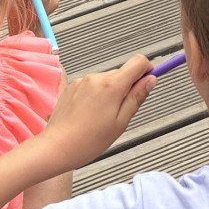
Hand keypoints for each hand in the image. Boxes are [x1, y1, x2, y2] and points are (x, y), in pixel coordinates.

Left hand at [39, 54, 154, 169]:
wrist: (56, 147)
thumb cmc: (89, 140)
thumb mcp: (121, 122)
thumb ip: (137, 97)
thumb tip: (151, 79)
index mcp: (112, 85)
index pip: (138, 62)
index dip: (147, 70)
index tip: (147, 84)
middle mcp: (96, 77)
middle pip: (122, 73)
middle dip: (127, 88)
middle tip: (121, 113)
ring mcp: (82, 81)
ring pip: (107, 80)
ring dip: (111, 93)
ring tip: (102, 118)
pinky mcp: (72, 86)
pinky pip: (92, 86)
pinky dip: (96, 96)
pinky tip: (90, 115)